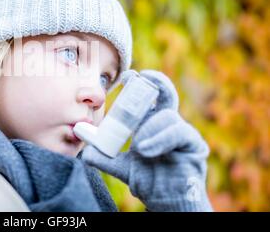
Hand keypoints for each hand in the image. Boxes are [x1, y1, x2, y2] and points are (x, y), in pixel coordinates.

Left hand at [81, 70, 212, 210]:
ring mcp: (182, 133)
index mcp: (151, 124)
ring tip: (138, 147)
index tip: (126, 76)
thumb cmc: (150, 182)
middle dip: (155, 81)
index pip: (146, 98)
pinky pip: (179, 132)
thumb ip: (104, 158)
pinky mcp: (194, 145)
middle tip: (142, 77)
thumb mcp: (122, 168)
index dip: (138, 84)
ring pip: (168, 115)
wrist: (167, 203)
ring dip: (150, 128)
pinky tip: (146, 149)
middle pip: (166, 94)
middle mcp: (167, 124)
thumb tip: (83, 152)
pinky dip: (161, 138)